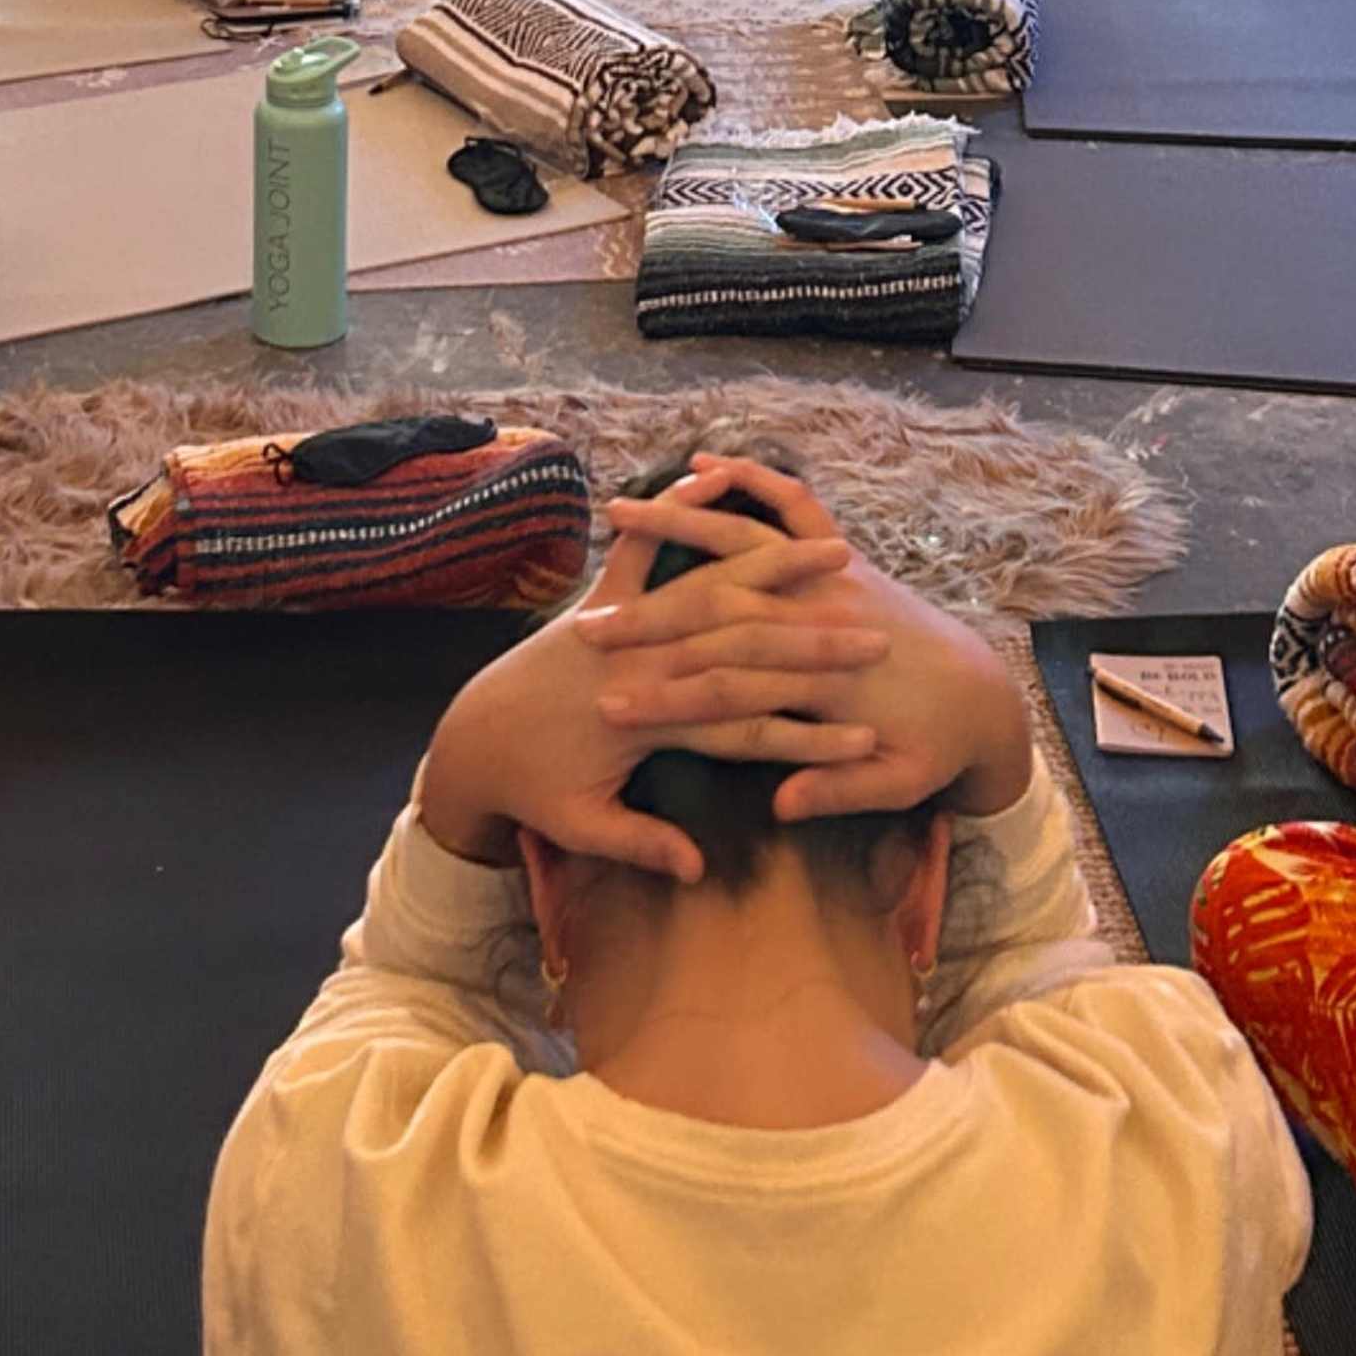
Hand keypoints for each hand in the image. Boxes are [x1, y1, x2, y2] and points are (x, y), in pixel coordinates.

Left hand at [417, 471, 895, 880]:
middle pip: (748, 646)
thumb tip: (695, 867)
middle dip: (819, 644)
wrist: (473, 736)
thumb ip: (640, 843)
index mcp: (648, 722)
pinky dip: (679, 518)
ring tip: (836, 552)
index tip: (871, 741)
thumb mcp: (579, 826)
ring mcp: (619, 620)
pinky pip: (641, 547)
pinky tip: (720, 488)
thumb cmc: (531, 786)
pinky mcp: (599, 595)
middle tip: (881, 637)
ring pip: (709, 584)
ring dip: (775, 566)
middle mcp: (640, 662)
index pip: (748, 730)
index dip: (812, 740)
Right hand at [583, 457, 1026, 824]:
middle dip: (651, 606)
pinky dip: (755, 483)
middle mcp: (822, 616)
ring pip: (748, 539)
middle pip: (722, 603)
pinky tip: (705, 468)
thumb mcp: (901, 783)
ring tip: (620, 509)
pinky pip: (796, 505)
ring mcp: (835, 577)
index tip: (605, 703)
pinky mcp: (845, 558)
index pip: (730, 688)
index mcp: (828, 680)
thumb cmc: (938, 746)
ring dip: (686, 522)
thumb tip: (782, 804)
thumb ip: (839, 790)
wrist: (986, 698)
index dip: (667, 694)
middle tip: (587, 621)